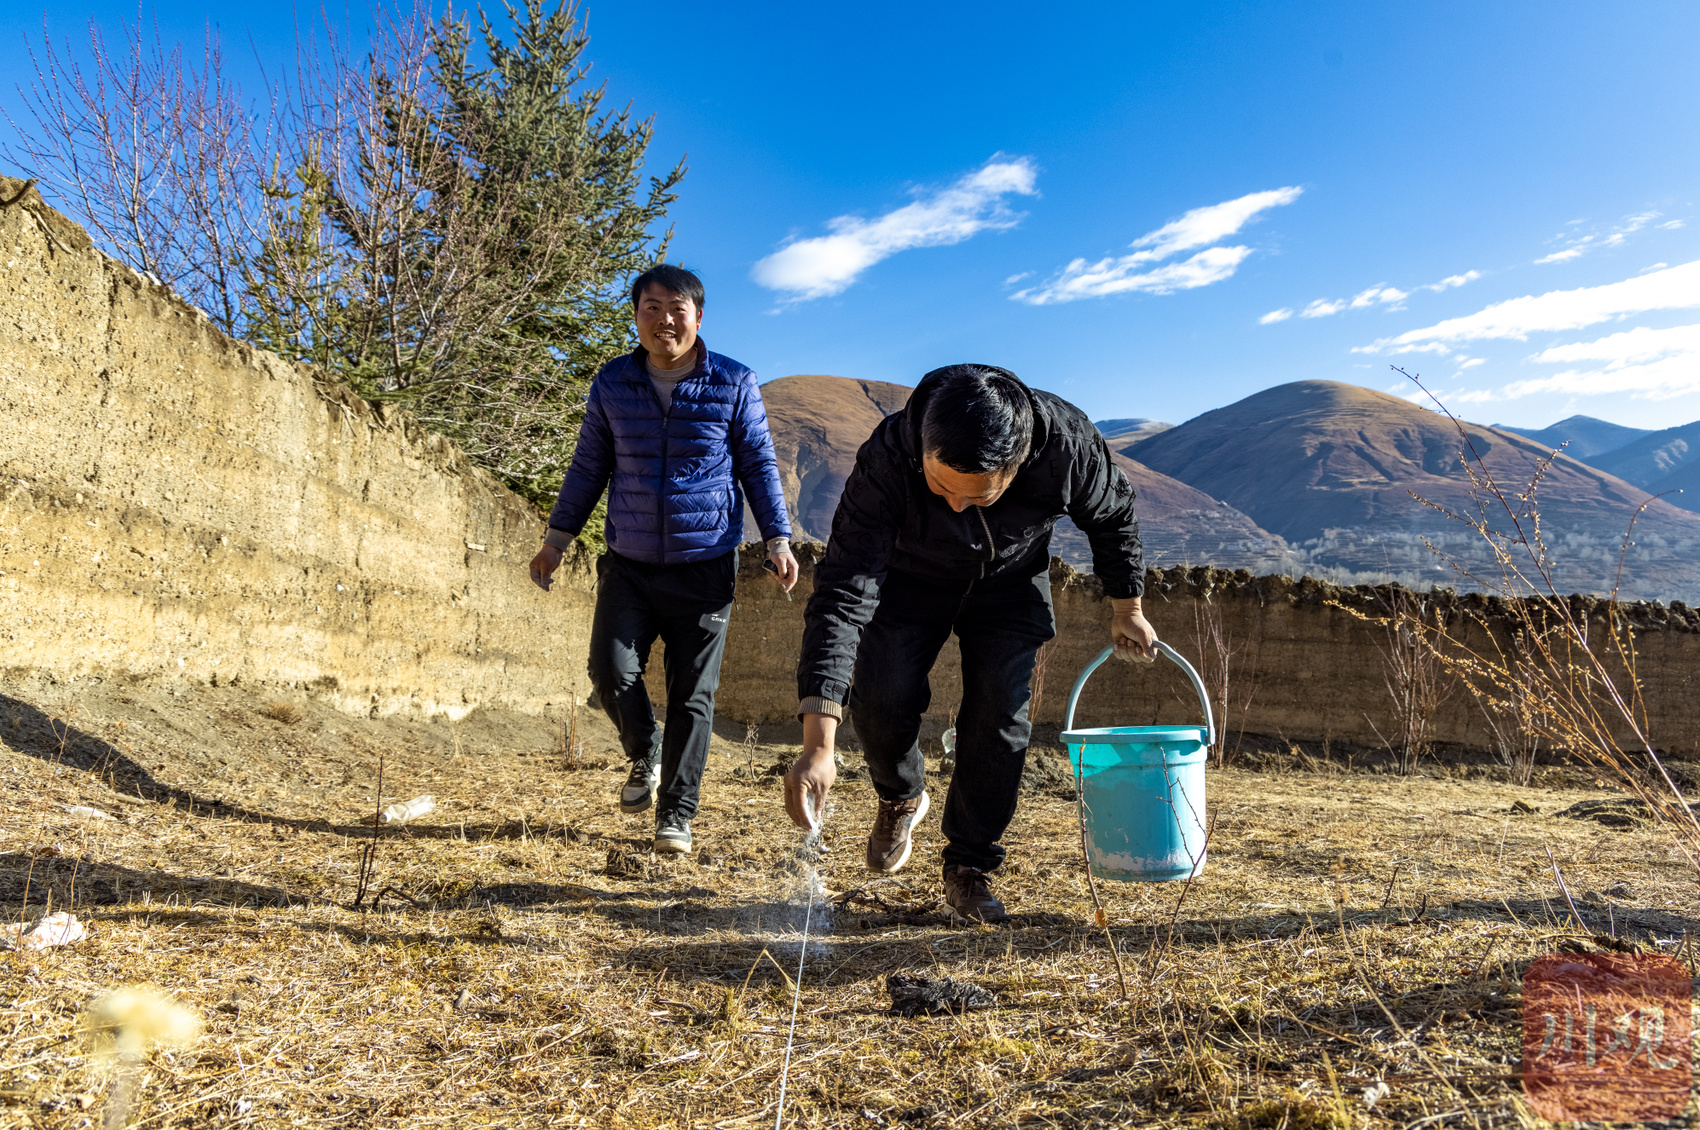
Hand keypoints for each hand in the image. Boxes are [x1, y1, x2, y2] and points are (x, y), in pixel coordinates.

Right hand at [529, 544, 562, 590]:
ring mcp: (542, 569)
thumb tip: (544, 585)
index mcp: (533, 567)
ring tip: (548, 589)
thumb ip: (544, 576)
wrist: (555, 549)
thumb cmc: (549, 556)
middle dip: (542, 584)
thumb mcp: (546, 567)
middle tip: (547, 590)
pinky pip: (546, 576)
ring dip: (546, 583)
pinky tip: (551, 581)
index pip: (534, 578)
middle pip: (538, 579)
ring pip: (543, 578)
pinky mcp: (547, 569)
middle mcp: (536, 569)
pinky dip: (548, 580)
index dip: (539, 583)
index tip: (544, 586)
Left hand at [768, 549, 798, 592]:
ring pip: (785, 579)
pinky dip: (777, 575)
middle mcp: (793, 569)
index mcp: (793, 567)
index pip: (793, 580)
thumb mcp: (780, 561)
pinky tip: (773, 571)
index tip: (785, 590)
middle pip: (789, 580)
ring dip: (778, 578)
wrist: (777, 548)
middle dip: (781, 580)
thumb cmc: (779, 553)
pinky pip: (782, 576)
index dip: (789, 586)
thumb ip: (782, 570)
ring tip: (773, 572)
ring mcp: (789, 570)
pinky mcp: (785, 570)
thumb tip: (782, 578)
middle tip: (774, 575)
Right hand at [783, 714, 837, 828]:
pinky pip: (791, 797)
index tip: (811, 828)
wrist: (818, 749)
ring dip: (796, 814)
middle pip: (790, 807)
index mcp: (798, 783)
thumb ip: (819, 803)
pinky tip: (804, 812)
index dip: (805, 819)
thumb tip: (815, 818)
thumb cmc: (823, 766)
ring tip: (806, 823)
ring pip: (789, 803)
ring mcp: (788, 781)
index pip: (799, 806)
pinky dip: (796, 806)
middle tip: (807, 829)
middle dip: (798, 819)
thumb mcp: (824, 786)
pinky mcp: (790, 781)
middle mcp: (789, 782)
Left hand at [1110, 596, 1157, 661]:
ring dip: (1123, 649)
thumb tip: (1153, 657)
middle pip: (1136, 659)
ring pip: (1127, 658)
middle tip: (1129, 639)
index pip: (1148, 659)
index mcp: (1149, 645)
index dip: (1141, 656)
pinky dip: (1117, 651)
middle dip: (1130, 650)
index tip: (1137, 647)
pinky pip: (1119, 656)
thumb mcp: (1142, 633)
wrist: (1124, 615)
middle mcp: (1141, 649)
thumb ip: (1147, 645)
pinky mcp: (1122, 648)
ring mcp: (1131, 649)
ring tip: (1123, 638)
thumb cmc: (1135, 623)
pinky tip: (1117, 643)